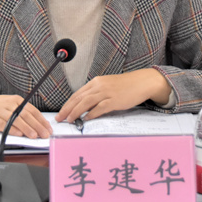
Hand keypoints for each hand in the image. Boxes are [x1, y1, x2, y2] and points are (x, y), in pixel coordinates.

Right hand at [0, 90, 52, 138]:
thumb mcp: (10, 105)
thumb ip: (22, 113)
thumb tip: (35, 125)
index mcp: (17, 101)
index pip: (33, 111)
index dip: (42, 120)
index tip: (48, 128)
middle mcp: (10, 105)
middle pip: (27, 116)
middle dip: (38, 126)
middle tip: (45, 134)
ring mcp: (1, 112)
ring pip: (17, 120)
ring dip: (27, 128)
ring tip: (34, 136)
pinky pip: (4, 125)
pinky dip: (11, 130)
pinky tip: (18, 134)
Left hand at [54, 69, 171, 123]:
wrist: (141, 82)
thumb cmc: (125, 86)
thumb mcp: (107, 86)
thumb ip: (96, 94)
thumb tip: (85, 107)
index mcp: (96, 82)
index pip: (77, 94)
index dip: (68, 104)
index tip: (61, 112)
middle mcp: (99, 86)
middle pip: (79, 98)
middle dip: (67, 109)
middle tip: (60, 118)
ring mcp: (107, 92)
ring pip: (86, 102)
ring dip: (76, 112)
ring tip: (70, 120)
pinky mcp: (115, 100)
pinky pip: (100, 107)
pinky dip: (92, 113)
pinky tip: (86, 119)